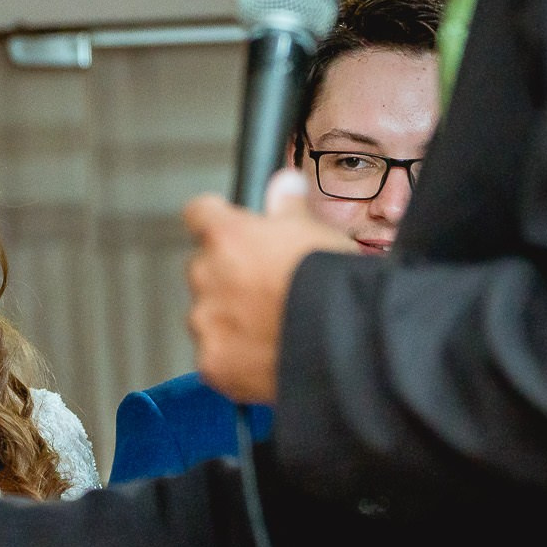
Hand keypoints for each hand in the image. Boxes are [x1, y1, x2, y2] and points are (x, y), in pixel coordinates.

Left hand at [184, 170, 352, 402]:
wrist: (346, 345)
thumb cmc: (333, 286)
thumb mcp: (318, 232)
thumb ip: (289, 208)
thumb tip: (285, 183)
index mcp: (227, 235)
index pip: (200, 213)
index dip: (215, 219)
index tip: (228, 229)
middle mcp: (206, 275)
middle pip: (204, 268)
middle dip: (228, 276)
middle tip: (266, 290)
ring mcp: (206, 321)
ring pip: (207, 313)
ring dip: (229, 317)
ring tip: (273, 326)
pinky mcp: (211, 363)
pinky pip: (215, 354)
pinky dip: (235, 356)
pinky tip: (269, 354)